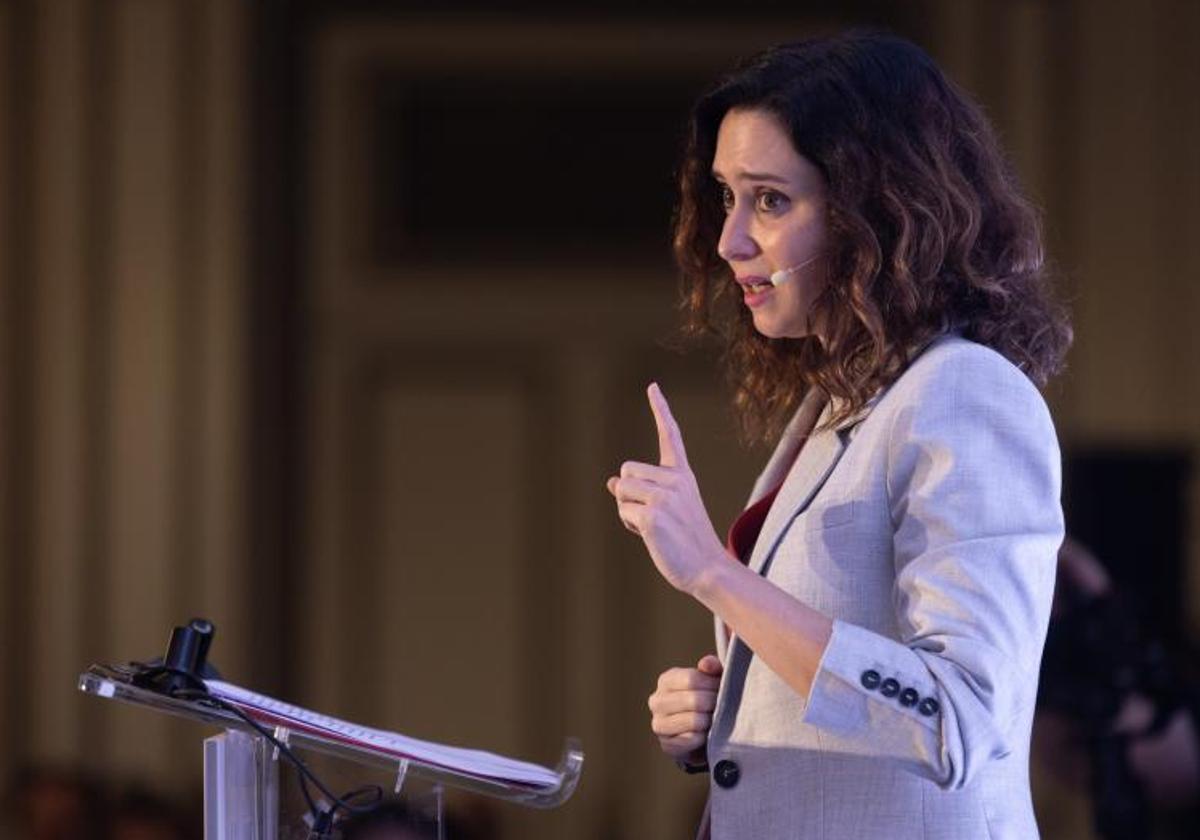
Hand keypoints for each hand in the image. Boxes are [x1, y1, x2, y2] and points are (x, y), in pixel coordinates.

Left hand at [606, 382, 725, 594]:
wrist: (708, 568)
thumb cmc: (686, 542)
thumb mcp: (669, 510)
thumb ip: (643, 492)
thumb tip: (610, 483)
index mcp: (683, 475)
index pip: (670, 435)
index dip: (660, 410)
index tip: (652, 386)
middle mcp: (676, 480)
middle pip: (626, 471)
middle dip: (629, 494)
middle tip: (654, 517)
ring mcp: (665, 496)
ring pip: (621, 490)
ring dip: (627, 510)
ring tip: (654, 527)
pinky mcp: (653, 514)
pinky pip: (624, 511)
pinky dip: (630, 525)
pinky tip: (651, 536)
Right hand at [648, 655, 723, 763]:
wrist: (697, 733)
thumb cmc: (705, 699)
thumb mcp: (709, 679)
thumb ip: (710, 667)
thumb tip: (707, 664)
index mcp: (666, 680)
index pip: (691, 679)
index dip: (712, 684)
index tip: (724, 688)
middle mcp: (657, 701)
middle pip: (694, 700)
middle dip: (714, 703)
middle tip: (725, 706)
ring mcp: (659, 724)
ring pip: (694, 721)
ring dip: (711, 721)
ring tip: (716, 719)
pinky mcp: (667, 745)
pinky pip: (694, 739)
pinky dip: (705, 737)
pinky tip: (708, 734)